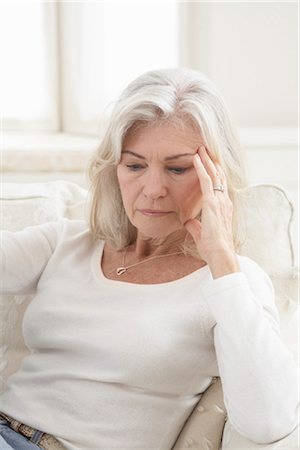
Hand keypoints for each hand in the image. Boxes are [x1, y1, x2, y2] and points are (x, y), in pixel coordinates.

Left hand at [184, 146, 239, 277]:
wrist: (220, 254)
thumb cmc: (213, 248)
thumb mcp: (201, 234)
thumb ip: (195, 226)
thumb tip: (188, 222)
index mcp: (223, 207)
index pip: (219, 185)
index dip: (214, 172)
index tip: (208, 162)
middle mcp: (224, 201)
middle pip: (218, 176)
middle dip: (212, 161)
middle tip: (204, 148)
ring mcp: (219, 201)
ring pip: (214, 174)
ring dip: (207, 160)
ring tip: (200, 148)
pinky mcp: (212, 202)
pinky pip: (206, 181)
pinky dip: (201, 168)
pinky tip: (195, 159)